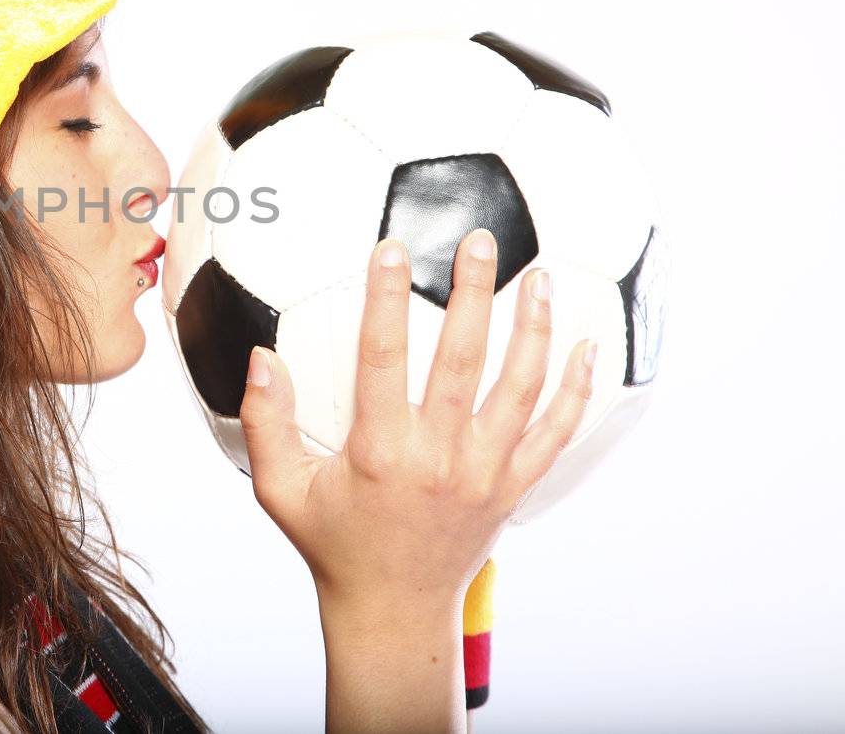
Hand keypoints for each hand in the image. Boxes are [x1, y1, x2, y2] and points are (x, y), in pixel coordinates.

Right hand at [241, 229, 595, 611]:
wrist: (394, 608)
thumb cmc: (332, 543)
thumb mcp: (280, 490)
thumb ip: (265, 423)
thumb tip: (261, 358)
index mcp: (380, 451)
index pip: (384, 357)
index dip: (386, 298)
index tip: (391, 248)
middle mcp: (438, 457)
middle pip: (464, 360)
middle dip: (474, 293)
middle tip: (479, 239)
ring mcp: (484, 472)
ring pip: (520, 389)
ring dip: (532, 328)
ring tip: (540, 276)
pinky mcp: (512, 487)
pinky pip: (554, 433)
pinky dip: (575, 390)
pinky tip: (586, 346)